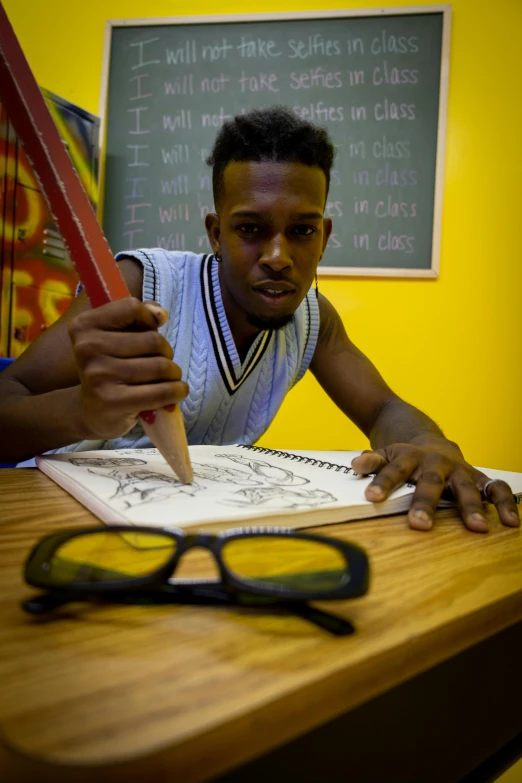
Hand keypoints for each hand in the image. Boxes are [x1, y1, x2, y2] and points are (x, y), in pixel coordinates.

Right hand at [68, 298, 187, 439]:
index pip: (132, 307)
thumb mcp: (117, 336)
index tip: (148, 332)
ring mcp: (98, 375)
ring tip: (166, 379)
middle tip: (160, 363)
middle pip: (153, 340)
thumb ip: (139, 316)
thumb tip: (160, 314)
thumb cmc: (112, 368)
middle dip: (166, 352)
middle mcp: (87, 348)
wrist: (93, 412)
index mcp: (84, 325)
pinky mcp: (113, 401)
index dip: (148, 320)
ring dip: (173, 373)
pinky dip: (177, 391)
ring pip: (161, 366)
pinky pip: (162, 392)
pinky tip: (176, 392)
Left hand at [351, 440, 519, 532]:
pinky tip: (511, 522)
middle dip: (426, 503)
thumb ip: (372, 462)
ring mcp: (459, 470)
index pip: (393, 471)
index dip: (383, 483)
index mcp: (409, 457)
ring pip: (466, 487)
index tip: (372, 497)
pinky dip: (504, 503)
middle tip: (419, 524)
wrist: (428, 441)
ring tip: (478, 528)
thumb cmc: (404, 457)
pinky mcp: (477, 477)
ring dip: (472, 507)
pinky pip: (494, 488)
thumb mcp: (384, 454)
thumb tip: (356, 466)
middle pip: (431, 482)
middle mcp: (436, 463)